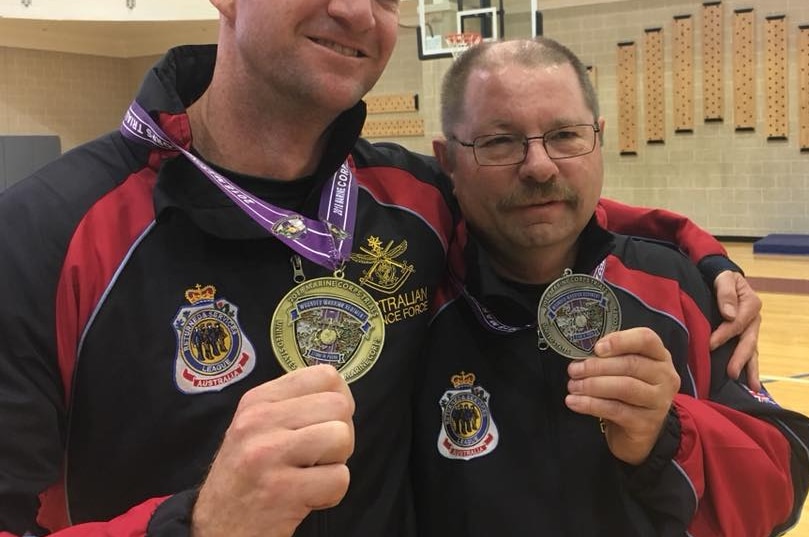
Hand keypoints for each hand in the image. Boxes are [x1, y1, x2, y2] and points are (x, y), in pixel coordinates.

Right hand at [192, 365, 354, 536]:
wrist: (216, 527)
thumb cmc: (247, 476)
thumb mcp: (257, 427)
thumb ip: (293, 405)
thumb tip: (341, 393)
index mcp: (258, 400)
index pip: (325, 376)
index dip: (339, 400)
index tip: (326, 422)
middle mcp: (259, 421)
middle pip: (339, 406)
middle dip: (341, 434)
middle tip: (317, 456)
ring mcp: (268, 454)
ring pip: (342, 438)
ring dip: (336, 463)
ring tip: (311, 474)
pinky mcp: (281, 490)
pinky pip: (339, 479)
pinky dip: (331, 494)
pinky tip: (305, 497)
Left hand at [565, 328, 679, 465]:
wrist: (638, 433)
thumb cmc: (627, 394)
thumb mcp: (624, 370)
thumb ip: (611, 358)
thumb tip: (583, 354)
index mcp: (660, 356)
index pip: (646, 339)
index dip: (620, 340)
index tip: (597, 348)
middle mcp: (665, 377)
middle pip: (631, 364)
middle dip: (597, 366)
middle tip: (574, 370)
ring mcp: (659, 401)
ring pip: (624, 387)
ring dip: (593, 385)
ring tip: (573, 386)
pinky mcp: (647, 423)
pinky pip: (616, 410)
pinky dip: (591, 404)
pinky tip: (574, 402)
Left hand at [710, 270, 762, 391]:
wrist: (720, 276)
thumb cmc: (721, 277)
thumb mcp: (724, 278)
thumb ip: (726, 292)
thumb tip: (728, 313)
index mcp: (750, 304)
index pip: (736, 323)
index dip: (724, 334)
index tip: (710, 344)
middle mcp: (753, 319)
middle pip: (748, 341)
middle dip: (740, 358)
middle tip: (732, 373)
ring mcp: (750, 329)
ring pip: (751, 350)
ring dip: (750, 368)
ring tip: (752, 387)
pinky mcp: (743, 335)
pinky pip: (747, 352)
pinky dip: (748, 366)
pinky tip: (747, 382)